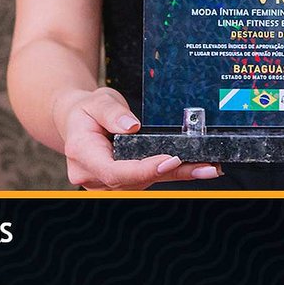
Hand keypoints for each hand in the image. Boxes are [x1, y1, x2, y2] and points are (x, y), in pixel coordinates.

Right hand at [56, 87, 222, 189]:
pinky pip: (146, 181)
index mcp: (82, 154)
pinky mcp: (119, 183)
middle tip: (204, 167)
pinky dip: (170, 174)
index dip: (143, 170)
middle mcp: (91, 175)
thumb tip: (131, 126)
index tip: (169, 160)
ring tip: (207, 168)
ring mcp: (104, 184)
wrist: (76, 121)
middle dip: (170, 173)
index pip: (114, 171)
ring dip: (176, 176)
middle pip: (134, 181)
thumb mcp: (97, 101)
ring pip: (143, 184)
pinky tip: (195, 170)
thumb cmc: (86, 111)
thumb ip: (112, 112)